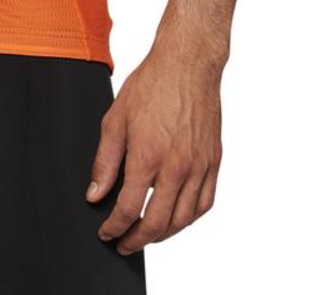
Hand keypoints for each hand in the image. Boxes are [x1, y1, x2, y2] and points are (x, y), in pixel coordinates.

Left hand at [86, 47, 222, 255]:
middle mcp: (177, 167)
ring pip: (183, 220)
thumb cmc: (150, 85)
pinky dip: (189, 219)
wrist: (187, 64)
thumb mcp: (115, 119)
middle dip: (137, 240)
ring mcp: (199, 167)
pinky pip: (205, 203)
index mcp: (148, 156)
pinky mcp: (214, 162)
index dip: (114, 228)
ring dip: (163, 234)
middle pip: (157, 223)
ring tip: (147, 235)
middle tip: (124, 244)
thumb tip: (95, 193)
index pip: (128, 209)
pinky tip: (176, 217)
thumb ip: (105, 161)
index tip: (106, 232)